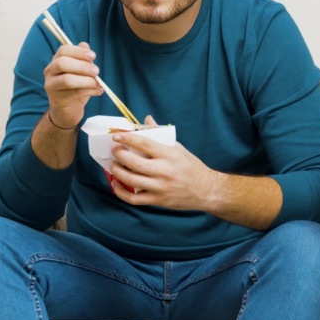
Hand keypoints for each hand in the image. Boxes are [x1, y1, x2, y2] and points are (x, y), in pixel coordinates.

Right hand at [42, 42, 102, 129]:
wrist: (68, 109)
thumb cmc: (76, 87)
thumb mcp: (81, 71)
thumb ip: (83, 59)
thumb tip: (85, 45)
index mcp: (56, 61)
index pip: (63, 50)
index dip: (79, 51)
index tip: (93, 56)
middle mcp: (50, 71)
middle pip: (62, 63)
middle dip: (82, 66)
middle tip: (96, 71)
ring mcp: (51, 86)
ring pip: (67, 80)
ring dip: (86, 80)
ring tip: (98, 83)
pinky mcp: (57, 100)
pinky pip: (74, 93)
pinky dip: (90, 91)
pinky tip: (98, 91)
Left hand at [108, 116, 222, 210]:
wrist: (206, 190)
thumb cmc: (191, 166)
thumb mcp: (179, 148)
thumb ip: (161, 134)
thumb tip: (147, 119)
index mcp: (170, 154)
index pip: (144, 143)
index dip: (128, 139)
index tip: (117, 136)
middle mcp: (164, 171)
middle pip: (134, 162)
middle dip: (119, 155)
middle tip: (114, 150)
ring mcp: (160, 187)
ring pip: (131, 180)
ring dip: (117, 172)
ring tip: (113, 165)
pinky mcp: (158, 200)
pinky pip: (134, 199)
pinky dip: (121, 192)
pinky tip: (117, 184)